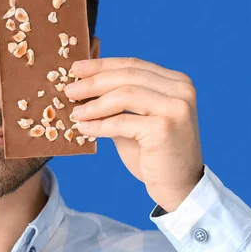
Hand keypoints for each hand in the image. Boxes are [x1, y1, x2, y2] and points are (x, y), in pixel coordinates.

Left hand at [65, 57, 203, 212]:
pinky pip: (122, 122)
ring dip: (94, 104)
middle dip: (93, 82)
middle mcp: (181, 90)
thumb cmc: (154, 153)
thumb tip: (83, 83)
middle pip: (128, 76)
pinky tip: (84, 129)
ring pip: (124, 95)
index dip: (102, 65)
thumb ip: (118, 101)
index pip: (133, 65)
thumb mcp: (136, 119)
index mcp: (177, 82)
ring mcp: (175, 108)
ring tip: (75, 112)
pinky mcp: (164, 128)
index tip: (76, 68)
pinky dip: (99, 125)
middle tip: (69, 89)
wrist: (178, 187)